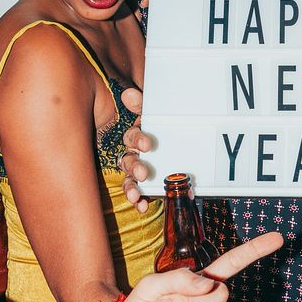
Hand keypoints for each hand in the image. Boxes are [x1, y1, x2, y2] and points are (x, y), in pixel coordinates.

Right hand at [119, 87, 150, 212]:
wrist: (173, 136)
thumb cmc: (157, 125)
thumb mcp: (153, 112)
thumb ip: (141, 104)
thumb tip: (128, 94)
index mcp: (135, 136)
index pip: (132, 137)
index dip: (138, 140)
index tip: (148, 145)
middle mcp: (133, 153)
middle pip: (128, 161)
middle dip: (135, 167)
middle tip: (143, 173)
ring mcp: (138, 170)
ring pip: (129, 179)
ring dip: (131, 188)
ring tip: (136, 197)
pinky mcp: (146, 184)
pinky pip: (140, 193)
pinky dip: (140, 200)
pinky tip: (143, 207)